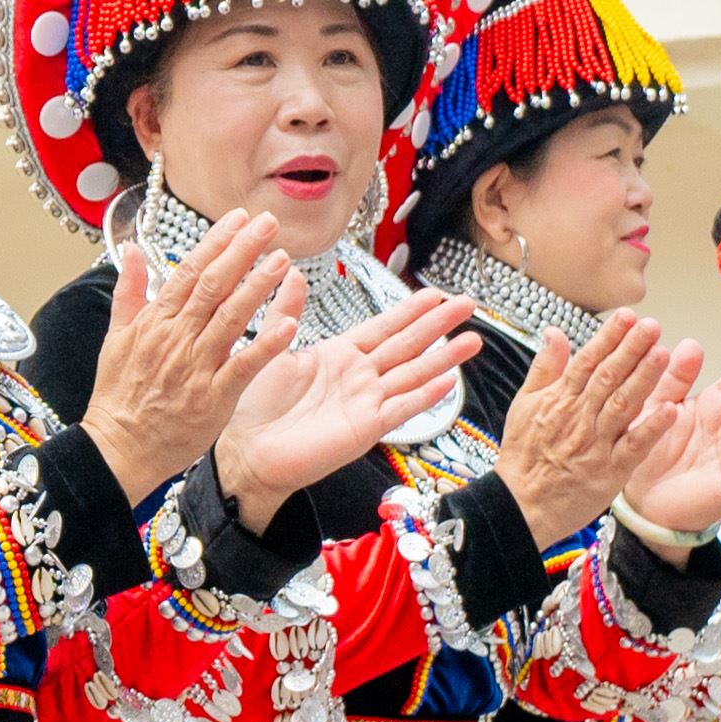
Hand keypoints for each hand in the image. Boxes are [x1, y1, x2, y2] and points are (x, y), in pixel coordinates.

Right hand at [79, 213, 299, 498]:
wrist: (119, 448)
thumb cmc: (118, 397)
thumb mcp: (115, 338)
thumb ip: (128, 291)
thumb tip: (128, 250)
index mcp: (155, 321)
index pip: (190, 270)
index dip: (217, 241)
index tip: (239, 218)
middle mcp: (177, 338)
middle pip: (214, 285)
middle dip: (243, 250)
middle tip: (269, 224)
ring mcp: (196, 366)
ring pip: (231, 317)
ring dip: (258, 285)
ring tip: (282, 259)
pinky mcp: (213, 397)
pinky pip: (244, 365)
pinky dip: (266, 344)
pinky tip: (288, 323)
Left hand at [211, 295, 478, 528]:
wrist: (247, 450)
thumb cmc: (255, 404)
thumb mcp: (272, 346)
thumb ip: (287, 311)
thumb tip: (289, 271)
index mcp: (339, 355)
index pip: (384, 327)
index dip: (410, 310)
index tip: (435, 293)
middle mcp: (359, 377)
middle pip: (407, 345)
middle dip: (438, 324)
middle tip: (466, 304)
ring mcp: (365, 402)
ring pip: (413, 374)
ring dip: (443, 358)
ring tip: (473, 340)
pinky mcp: (365, 428)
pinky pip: (400, 408)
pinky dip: (424, 396)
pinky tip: (447, 381)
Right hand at [495, 313, 683, 549]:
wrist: (520, 506)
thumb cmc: (523, 457)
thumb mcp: (523, 404)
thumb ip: (544, 367)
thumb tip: (554, 332)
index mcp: (559, 399)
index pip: (588, 360)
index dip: (609, 337)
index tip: (627, 317)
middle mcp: (579, 417)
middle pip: (609, 377)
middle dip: (632, 349)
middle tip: (652, 326)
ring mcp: (595, 443)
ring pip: (623, 404)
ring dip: (644, 379)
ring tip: (663, 354)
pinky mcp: (609, 471)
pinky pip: (633, 446)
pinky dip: (651, 428)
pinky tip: (670, 411)